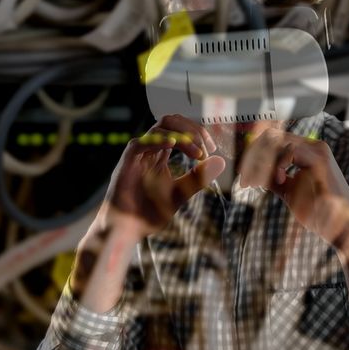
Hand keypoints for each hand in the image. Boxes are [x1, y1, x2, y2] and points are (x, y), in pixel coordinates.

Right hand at [99, 114, 225, 238]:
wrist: (127, 228)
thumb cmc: (149, 211)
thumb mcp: (181, 192)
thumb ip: (198, 177)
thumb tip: (220, 161)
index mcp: (160, 153)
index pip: (181, 129)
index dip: (199, 134)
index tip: (212, 150)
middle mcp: (150, 149)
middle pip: (172, 121)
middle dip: (194, 130)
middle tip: (207, 148)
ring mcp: (138, 153)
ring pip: (160, 126)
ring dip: (184, 135)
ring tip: (197, 153)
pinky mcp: (127, 162)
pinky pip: (141, 142)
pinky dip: (159, 139)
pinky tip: (174, 144)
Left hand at [237, 127, 348, 246]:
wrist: (340, 227)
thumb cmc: (316, 211)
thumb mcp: (287, 191)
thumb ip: (272, 178)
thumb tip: (253, 171)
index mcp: (304, 151)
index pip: (271, 140)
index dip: (253, 155)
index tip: (244, 177)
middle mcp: (311, 145)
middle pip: (271, 136)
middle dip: (252, 158)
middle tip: (245, 181)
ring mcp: (316, 150)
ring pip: (276, 141)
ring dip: (260, 162)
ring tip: (254, 183)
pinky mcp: (320, 158)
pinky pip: (289, 151)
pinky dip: (276, 165)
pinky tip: (278, 180)